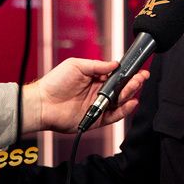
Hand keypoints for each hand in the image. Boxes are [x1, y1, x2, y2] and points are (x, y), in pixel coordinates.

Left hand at [23, 58, 149, 132]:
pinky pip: (114, 116)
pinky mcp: (97, 119)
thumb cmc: (55, 82)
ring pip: (120, 102)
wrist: (42, 103)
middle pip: (122, 88)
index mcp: (96, 78)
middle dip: (134, 82)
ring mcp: (99, 106)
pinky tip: (131, 103)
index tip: (139, 69)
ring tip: (136, 86)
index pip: (117, 76)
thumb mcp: (77, 65)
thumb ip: (98, 65)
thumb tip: (115, 64)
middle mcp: (99, 92)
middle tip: (141, 77)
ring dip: (130, 94)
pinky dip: (124, 110)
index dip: (129, 73)